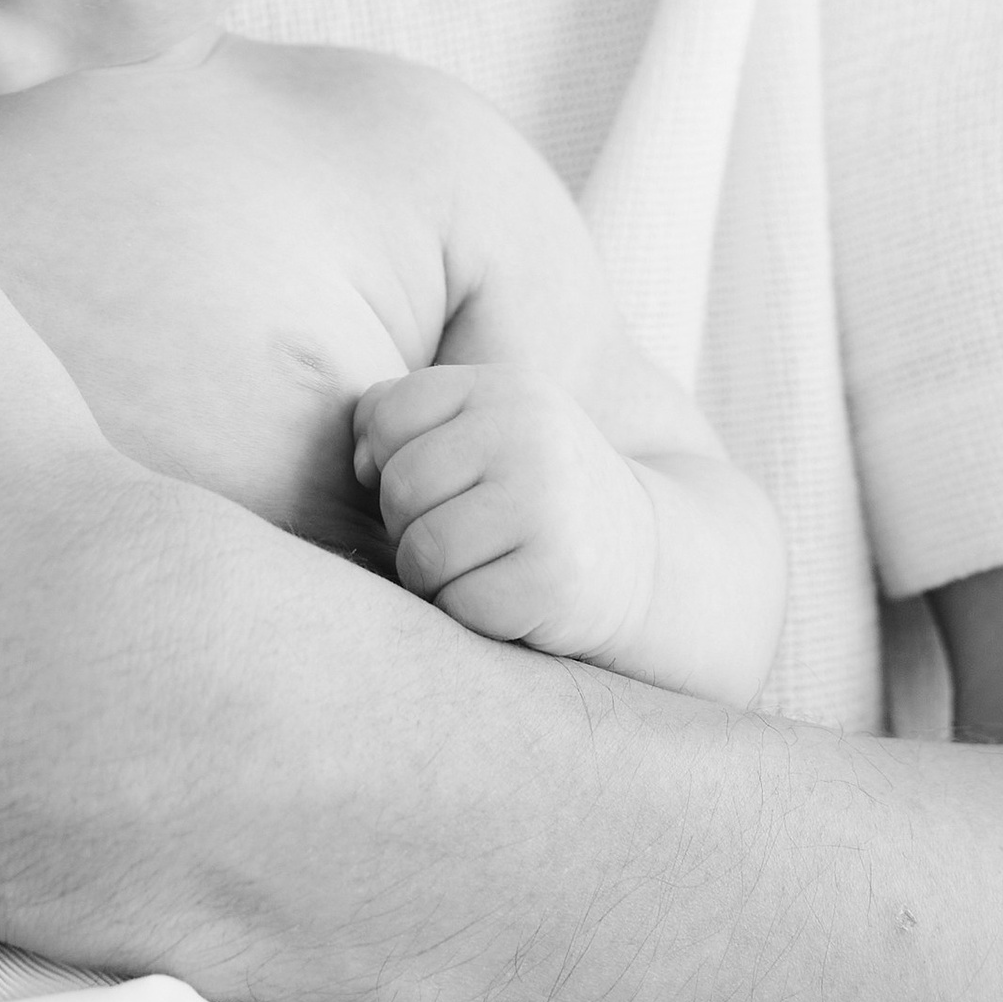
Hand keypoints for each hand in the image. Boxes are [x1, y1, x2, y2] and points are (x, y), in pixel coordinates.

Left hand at [352, 364, 657, 662]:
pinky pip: (461, 605)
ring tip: (469, 567)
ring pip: (423, 551)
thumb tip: (360, 464)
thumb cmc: (532, 489)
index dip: (385, 459)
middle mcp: (531, 435)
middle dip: (406, 525)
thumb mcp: (483, 428)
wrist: (642, 556)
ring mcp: (548, 506)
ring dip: (430, 576)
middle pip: (401, 487)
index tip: (425, 484)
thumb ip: (404, 419)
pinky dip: (467, 613)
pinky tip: (502, 596)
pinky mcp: (556, 578)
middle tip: (447, 535)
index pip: (389, 414)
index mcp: (505, 388)